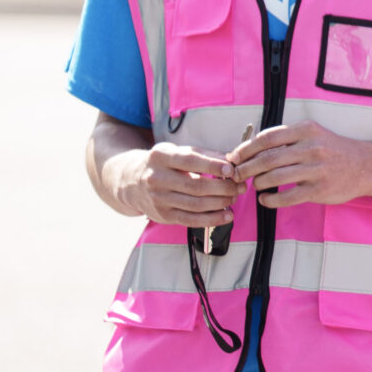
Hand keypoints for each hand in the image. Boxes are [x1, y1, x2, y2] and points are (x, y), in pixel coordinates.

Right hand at [114, 143, 240, 225]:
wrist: (131, 182)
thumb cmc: (162, 164)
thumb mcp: (176, 151)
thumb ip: (204, 154)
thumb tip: (231, 159)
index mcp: (161, 157)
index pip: (190, 161)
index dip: (213, 166)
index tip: (232, 169)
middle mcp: (157, 178)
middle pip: (196, 186)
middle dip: (223, 187)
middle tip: (240, 185)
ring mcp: (158, 199)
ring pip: (196, 205)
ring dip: (220, 203)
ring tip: (234, 197)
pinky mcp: (163, 215)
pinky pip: (191, 220)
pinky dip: (212, 219)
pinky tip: (227, 215)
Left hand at [229, 124, 371, 206]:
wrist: (364, 165)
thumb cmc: (333, 149)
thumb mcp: (314, 134)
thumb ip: (288, 139)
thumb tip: (253, 149)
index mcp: (306, 130)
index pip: (268, 138)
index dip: (246, 149)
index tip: (235, 157)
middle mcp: (311, 148)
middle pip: (268, 159)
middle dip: (246, 168)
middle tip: (236, 175)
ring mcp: (315, 169)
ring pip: (275, 177)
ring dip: (258, 183)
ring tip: (253, 185)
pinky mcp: (319, 189)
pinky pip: (287, 197)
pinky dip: (271, 200)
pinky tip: (265, 199)